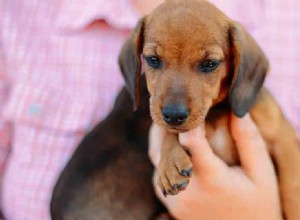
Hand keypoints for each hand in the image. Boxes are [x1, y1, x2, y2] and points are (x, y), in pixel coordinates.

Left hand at [148, 114, 281, 219]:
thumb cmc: (257, 205)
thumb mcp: (261, 174)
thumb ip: (248, 141)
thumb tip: (236, 109)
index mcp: (210, 179)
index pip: (189, 139)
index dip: (192, 119)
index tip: (200, 107)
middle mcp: (186, 189)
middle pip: (165, 145)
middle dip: (172, 124)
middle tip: (182, 110)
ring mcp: (174, 198)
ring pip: (157, 157)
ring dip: (164, 137)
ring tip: (177, 124)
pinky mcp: (169, 202)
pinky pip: (158, 171)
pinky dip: (163, 155)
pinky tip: (176, 148)